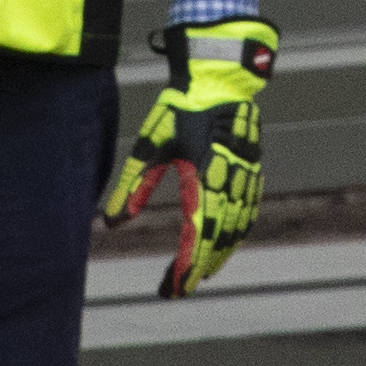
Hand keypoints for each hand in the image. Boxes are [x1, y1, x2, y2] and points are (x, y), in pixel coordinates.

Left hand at [104, 19, 275, 296]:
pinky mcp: (253, 169)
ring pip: (237, 227)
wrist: (219, 77)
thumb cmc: (181, 108)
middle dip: (198, 268)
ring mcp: (245, 175)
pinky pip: (249, 210)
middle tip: (177, 288)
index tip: (174, 289)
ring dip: (220, 254)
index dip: (187, 267)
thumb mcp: (151, 145)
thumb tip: (112, 222)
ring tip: (199, 273)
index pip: (197, 234)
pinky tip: (226, 242)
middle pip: (218, 238)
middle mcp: (228, 180)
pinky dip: (237, 233)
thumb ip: (133, 185)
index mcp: (203, 176)